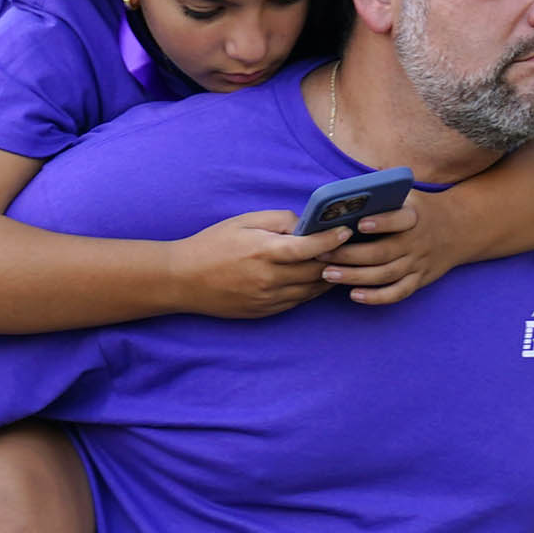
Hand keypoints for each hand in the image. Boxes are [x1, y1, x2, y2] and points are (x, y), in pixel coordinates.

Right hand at [167, 210, 351, 317]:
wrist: (183, 280)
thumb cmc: (213, 244)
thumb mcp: (243, 221)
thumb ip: (278, 220)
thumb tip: (306, 225)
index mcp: (263, 251)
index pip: (308, 248)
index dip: (331, 240)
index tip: (346, 231)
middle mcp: (268, 279)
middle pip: (316, 271)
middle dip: (336, 259)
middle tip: (349, 247)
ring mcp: (268, 299)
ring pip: (311, 290)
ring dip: (328, 277)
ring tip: (338, 262)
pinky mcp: (266, 312)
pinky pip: (299, 302)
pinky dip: (311, 290)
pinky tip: (316, 278)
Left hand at [325, 200, 458, 305]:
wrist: (458, 228)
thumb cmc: (420, 209)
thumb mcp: (408, 195)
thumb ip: (382, 196)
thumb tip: (342, 198)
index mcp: (415, 216)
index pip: (400, 220)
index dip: (381, 223)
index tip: (359, 224)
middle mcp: (417, 242)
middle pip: (382, 253)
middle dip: (350, 255)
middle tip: (323, 255)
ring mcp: (419, 263)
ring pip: (385, 275)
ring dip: (355, 276)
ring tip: (328, 274)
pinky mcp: (420, 280)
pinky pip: (398, 293)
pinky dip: (376, 297)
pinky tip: (354, 295)